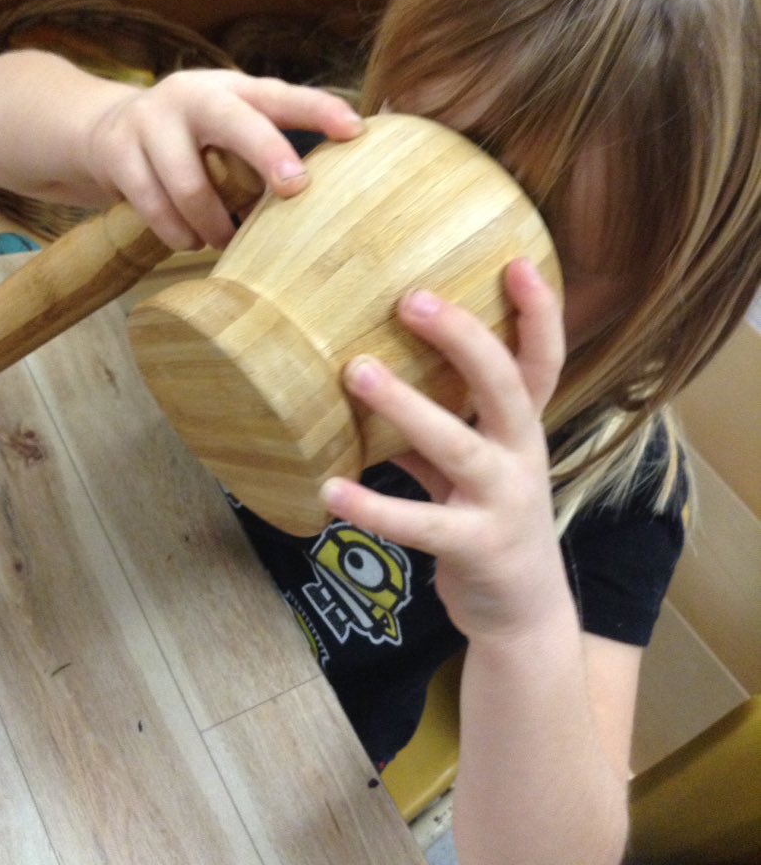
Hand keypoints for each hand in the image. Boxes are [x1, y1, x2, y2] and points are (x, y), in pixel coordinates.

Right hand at [83, 70, 362, 249]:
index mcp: (233, 90)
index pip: (282, 96)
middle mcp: (193, 97)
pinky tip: (190, 241)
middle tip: (295, 189)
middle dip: (268, 153)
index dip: (318, 111)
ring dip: (215, 224)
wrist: (103, 132)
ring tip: (226, 241)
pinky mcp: (118, 153)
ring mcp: (151, 122)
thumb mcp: (231, 129)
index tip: (355, 131)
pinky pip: (154, 206)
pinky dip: (178, 233)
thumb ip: (272, 147)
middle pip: (235, 122)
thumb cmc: (194, 140)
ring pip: (191, 183)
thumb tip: (337, 192)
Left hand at [319, 258, 566, 640]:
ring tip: (356, 371)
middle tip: (411, 299)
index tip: (516, 261)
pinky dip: (375, 506)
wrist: (524, 613)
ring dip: (407, 407)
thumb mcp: (475, 464)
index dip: (539, 312)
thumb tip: (372, 371)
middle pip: (507, 386)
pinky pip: (421, 522)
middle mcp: (523, 456)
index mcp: (524, 429)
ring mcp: (505, 502)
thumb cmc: (490, 519)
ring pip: (459, 445)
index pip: (543, 361)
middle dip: (464, 339)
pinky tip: (329, 489)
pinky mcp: (476, 548)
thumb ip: (438, 422)